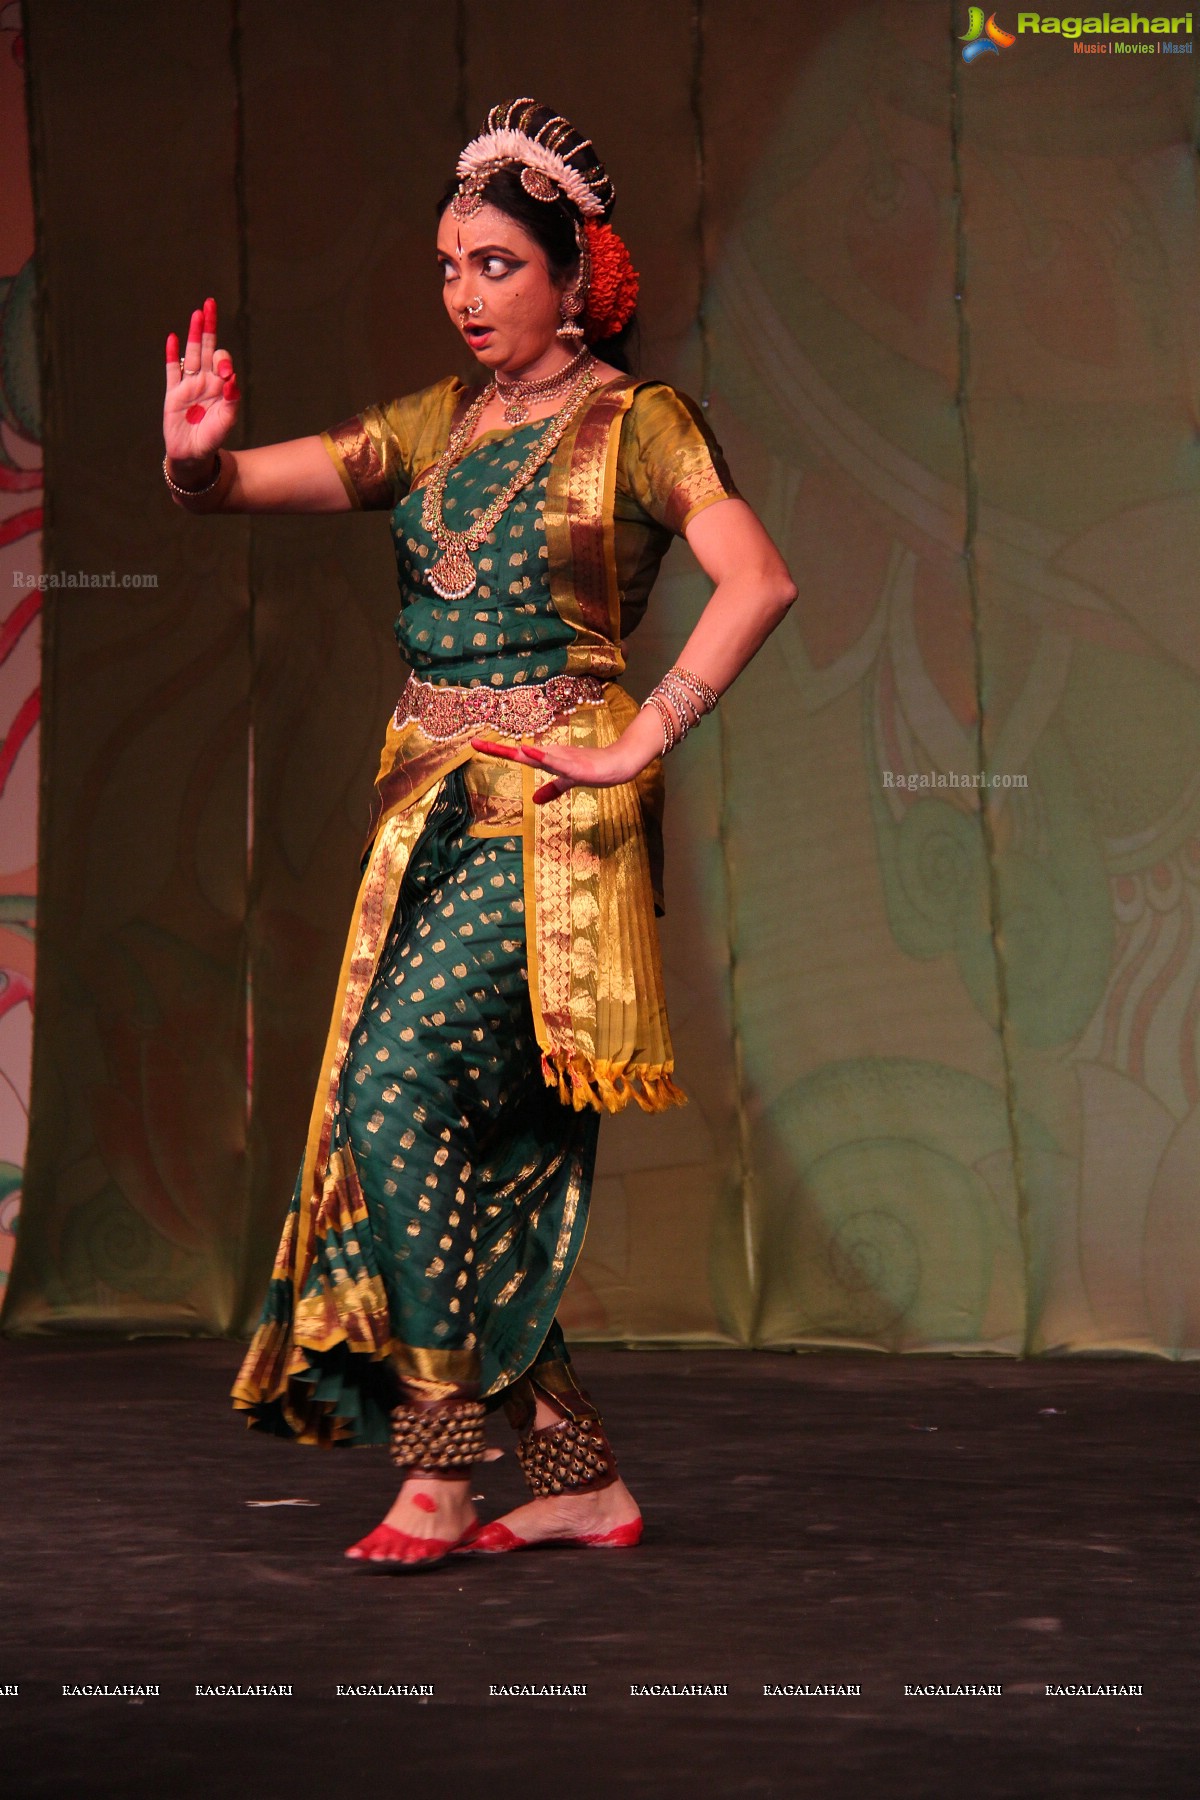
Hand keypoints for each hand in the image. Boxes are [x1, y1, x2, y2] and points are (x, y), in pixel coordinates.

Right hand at [163, 295, 239, 467]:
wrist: (193, 454)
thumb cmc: (213, 438)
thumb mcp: (227, 420)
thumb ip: (232, 399)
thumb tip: (232, 378)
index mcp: (221, 386)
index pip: (222, 362)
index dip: (224, 361)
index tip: (225, 372)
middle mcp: (205, 381)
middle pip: (207, 348)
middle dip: (209, 327)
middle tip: (210, 303)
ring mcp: (188, 385)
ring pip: (191, 354)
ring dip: (194, 334)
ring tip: (196, 313)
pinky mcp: (173, 393)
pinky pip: (172, 370)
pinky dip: (172, 355)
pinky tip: (172, 338)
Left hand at [469, 729, 652, 803]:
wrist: (617, 764)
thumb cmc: (593, 768)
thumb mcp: (567, 782)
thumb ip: (552, 789)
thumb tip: (535, 801)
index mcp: (547, 759)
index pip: (517, 755)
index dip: (496, 750)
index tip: (475, 744)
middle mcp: (551, 756)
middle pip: (520, 753)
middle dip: (498, 749)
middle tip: (475, 742)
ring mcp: (563, 759)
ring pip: (537, 756)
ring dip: (519, 752)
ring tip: (499, 748)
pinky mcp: (576, 766)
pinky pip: (557, 762)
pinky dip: (543, 756)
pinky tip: (531, 751)